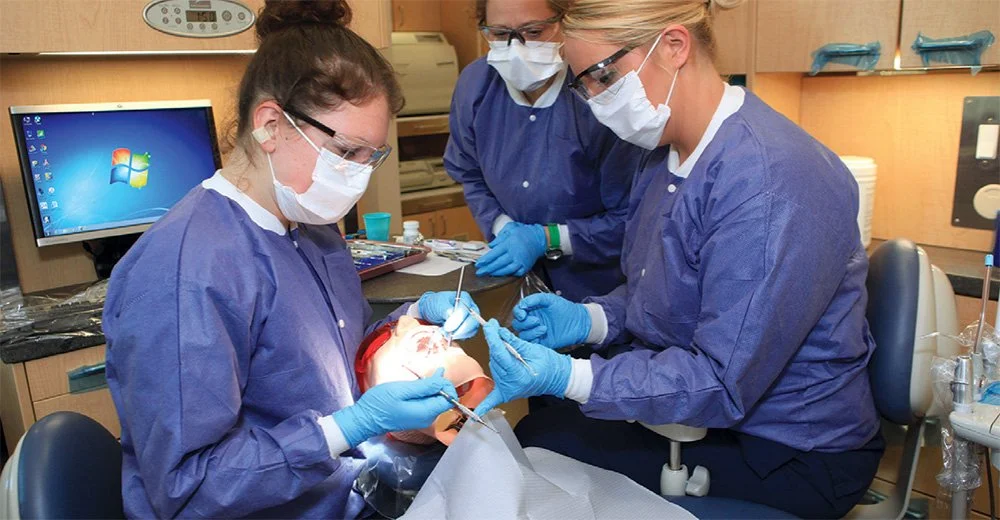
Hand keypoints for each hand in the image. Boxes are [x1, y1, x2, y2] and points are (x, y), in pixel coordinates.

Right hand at [333, 368, 457, 446]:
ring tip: (431, 374)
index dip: (446, 386)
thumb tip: (442, 383)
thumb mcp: (401, 390)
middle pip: (444, 400)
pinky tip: (426, 382)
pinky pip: (427, 403)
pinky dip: (427, 392)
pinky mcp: (415, 415)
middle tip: (434, 371)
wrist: (365, 419)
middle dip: (440, 385)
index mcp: (426, 412)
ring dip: (433, 387)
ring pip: (435, 400)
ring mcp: (421, 418)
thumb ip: (424, 387)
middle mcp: (427, 418)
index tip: (437, 376)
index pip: (450, 400)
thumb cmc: (379, 404)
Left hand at [417, 291, 480, 338]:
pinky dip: (457, 337)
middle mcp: (470, 309)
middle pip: (473, 321)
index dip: (458, 319)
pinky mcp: (467, 330)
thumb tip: (452, 314)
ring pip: (471, 330)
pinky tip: (448, 335)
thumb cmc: (435, 304)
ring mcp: (470, 320)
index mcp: (465, 298)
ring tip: (445, 333)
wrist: (431, 312)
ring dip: (458, 334)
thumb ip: (446, 309)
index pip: (466, 309)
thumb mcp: (438, 304)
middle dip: (461, 329)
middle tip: (449, 333)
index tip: (448, 326)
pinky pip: (466, 336)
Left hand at [474, 320, 570, 415]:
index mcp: (518, 374)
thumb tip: (498, 331)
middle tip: (499, 330)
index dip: (493, 338)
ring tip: (509, 350)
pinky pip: (493, 400)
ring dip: (497, 356)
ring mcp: (508, 391)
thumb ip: (513, 342)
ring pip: (494, 366)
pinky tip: (475, 416)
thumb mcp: (533, 349)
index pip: (499, 353)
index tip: (488, 325)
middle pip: (495, 359)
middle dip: (496, 344)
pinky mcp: (508, 393)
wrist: (559, 377)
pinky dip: (484, 406)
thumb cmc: (550, 364)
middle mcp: (511, 385)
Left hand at [475, 222, 545, 276]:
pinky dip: (508, 274)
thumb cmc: (524, 233)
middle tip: (480, 272)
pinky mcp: (525, 266)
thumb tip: (491, 245)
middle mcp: (514, 253)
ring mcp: (520, 261)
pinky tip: (501, 274)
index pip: (494, 254)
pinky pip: (515, 273)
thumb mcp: (510, 229)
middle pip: (498, 263)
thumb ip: (499, 238)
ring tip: (488, 274)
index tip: (478, 264)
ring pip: (506, 270)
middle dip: (487, 269)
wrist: (539, 239)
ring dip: (496, 273)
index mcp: (509, 244)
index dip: (485, 260)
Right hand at [512, 293, 590, 348]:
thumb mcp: (549, 299)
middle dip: (525, 323)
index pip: (517, 312)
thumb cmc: (565, 309)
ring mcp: (535, 332)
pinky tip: (544, 333)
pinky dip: (534, 339)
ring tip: (544, 327)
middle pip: (517, 324)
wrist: (578, 322)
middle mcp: (531, 321)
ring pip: (522, 334)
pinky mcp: (541, 342)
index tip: (523, 314)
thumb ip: (534, 299)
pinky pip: (530, 343)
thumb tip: (521, 305)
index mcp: (531, 310)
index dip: (518, 313)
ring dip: (530, 331)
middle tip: (537, 320)